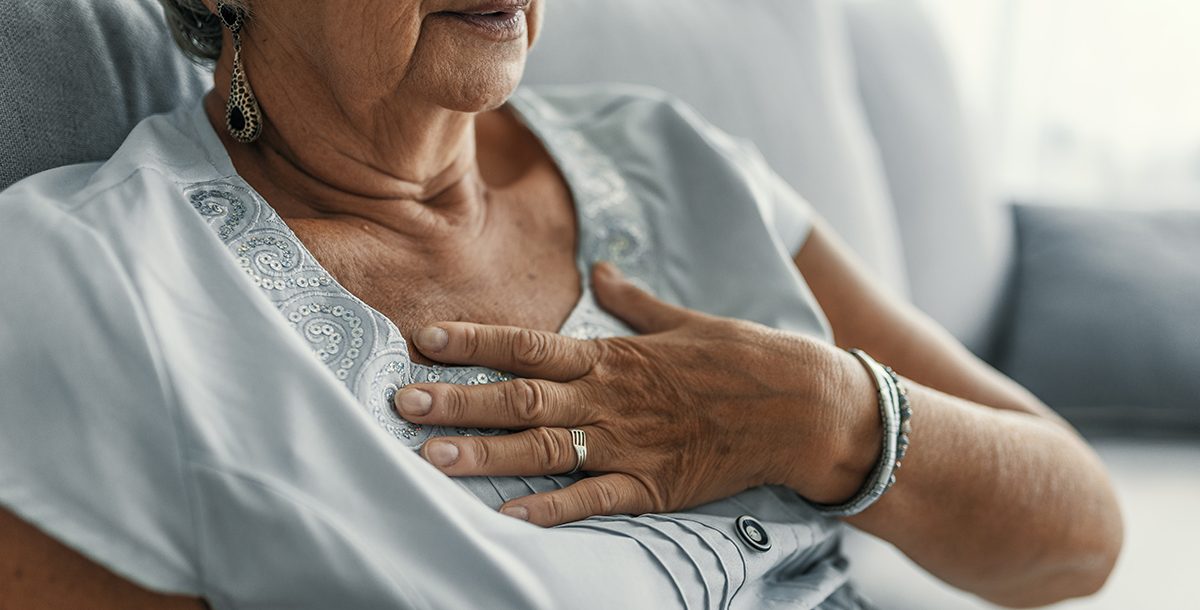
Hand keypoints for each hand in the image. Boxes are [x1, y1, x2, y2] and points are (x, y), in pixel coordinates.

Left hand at [394, 263, 878, 525]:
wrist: (802, 407)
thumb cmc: (742, 358)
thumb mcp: (684, 320)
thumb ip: (633, 301)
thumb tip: (602, 268)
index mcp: (613, 355)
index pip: (529, 343)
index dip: (474, 341)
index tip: (424, 340)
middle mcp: (611, 398)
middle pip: (522, 398)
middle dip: (460, 400)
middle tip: (404, 403)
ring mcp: (630, 445)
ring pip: (545, 450)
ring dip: (486, 455)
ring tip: (432, 458)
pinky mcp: (653, 486)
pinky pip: (593, 502)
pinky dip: (550, 511)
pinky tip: (507, 518)